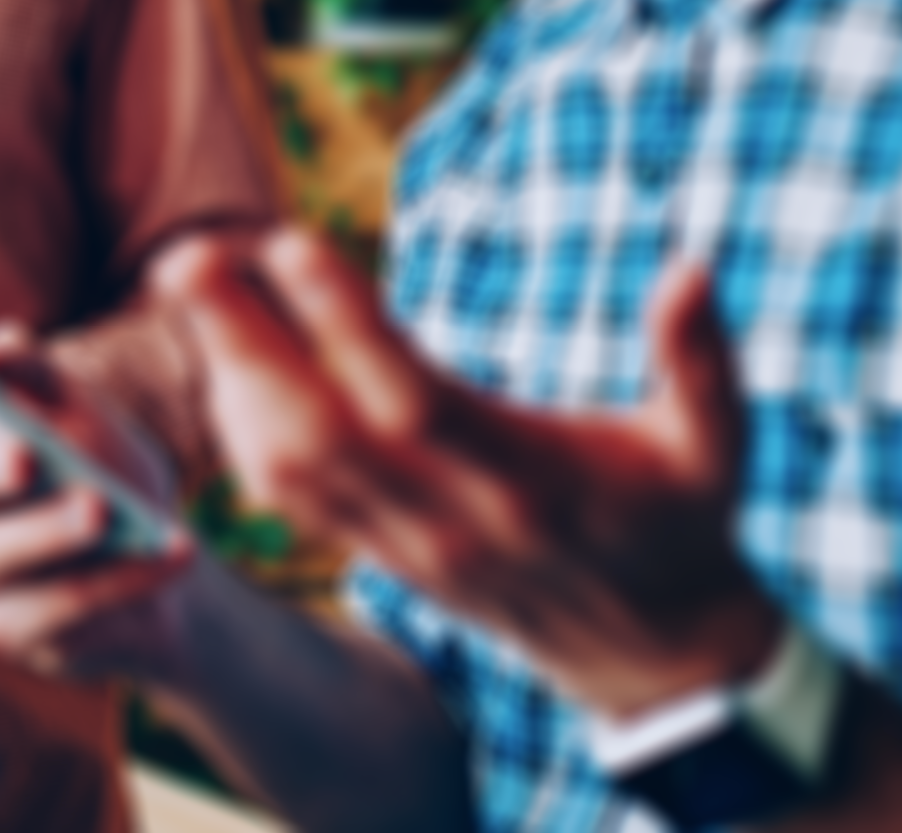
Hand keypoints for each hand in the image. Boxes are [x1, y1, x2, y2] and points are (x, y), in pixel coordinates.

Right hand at [0, 325, 195, 681]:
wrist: (156, 551)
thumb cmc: (103, 465)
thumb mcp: (81, 407)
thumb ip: (34, 372)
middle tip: (26, 457)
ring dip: (44, 532)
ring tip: (101, 507)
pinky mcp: (4, 630)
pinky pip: (49, 610)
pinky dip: (114, 578)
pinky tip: (166, 553)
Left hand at [156, 227, 781, 719]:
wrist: (655, 657)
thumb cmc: (683, 525)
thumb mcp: (717, 446)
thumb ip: (701, 359)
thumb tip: (695, 266)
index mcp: (526, 481)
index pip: (414, 400)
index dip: (345, 325)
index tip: (287, 243)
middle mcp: (451, 518)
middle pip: (319, 433)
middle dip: (242, 344)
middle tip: (184, 255)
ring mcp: (408, 545)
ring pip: (287, 470)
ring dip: (226, 379)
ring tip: (188, 285)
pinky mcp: (385, 558)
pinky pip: (291, 499)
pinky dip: (241, 430)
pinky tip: (218, 361)